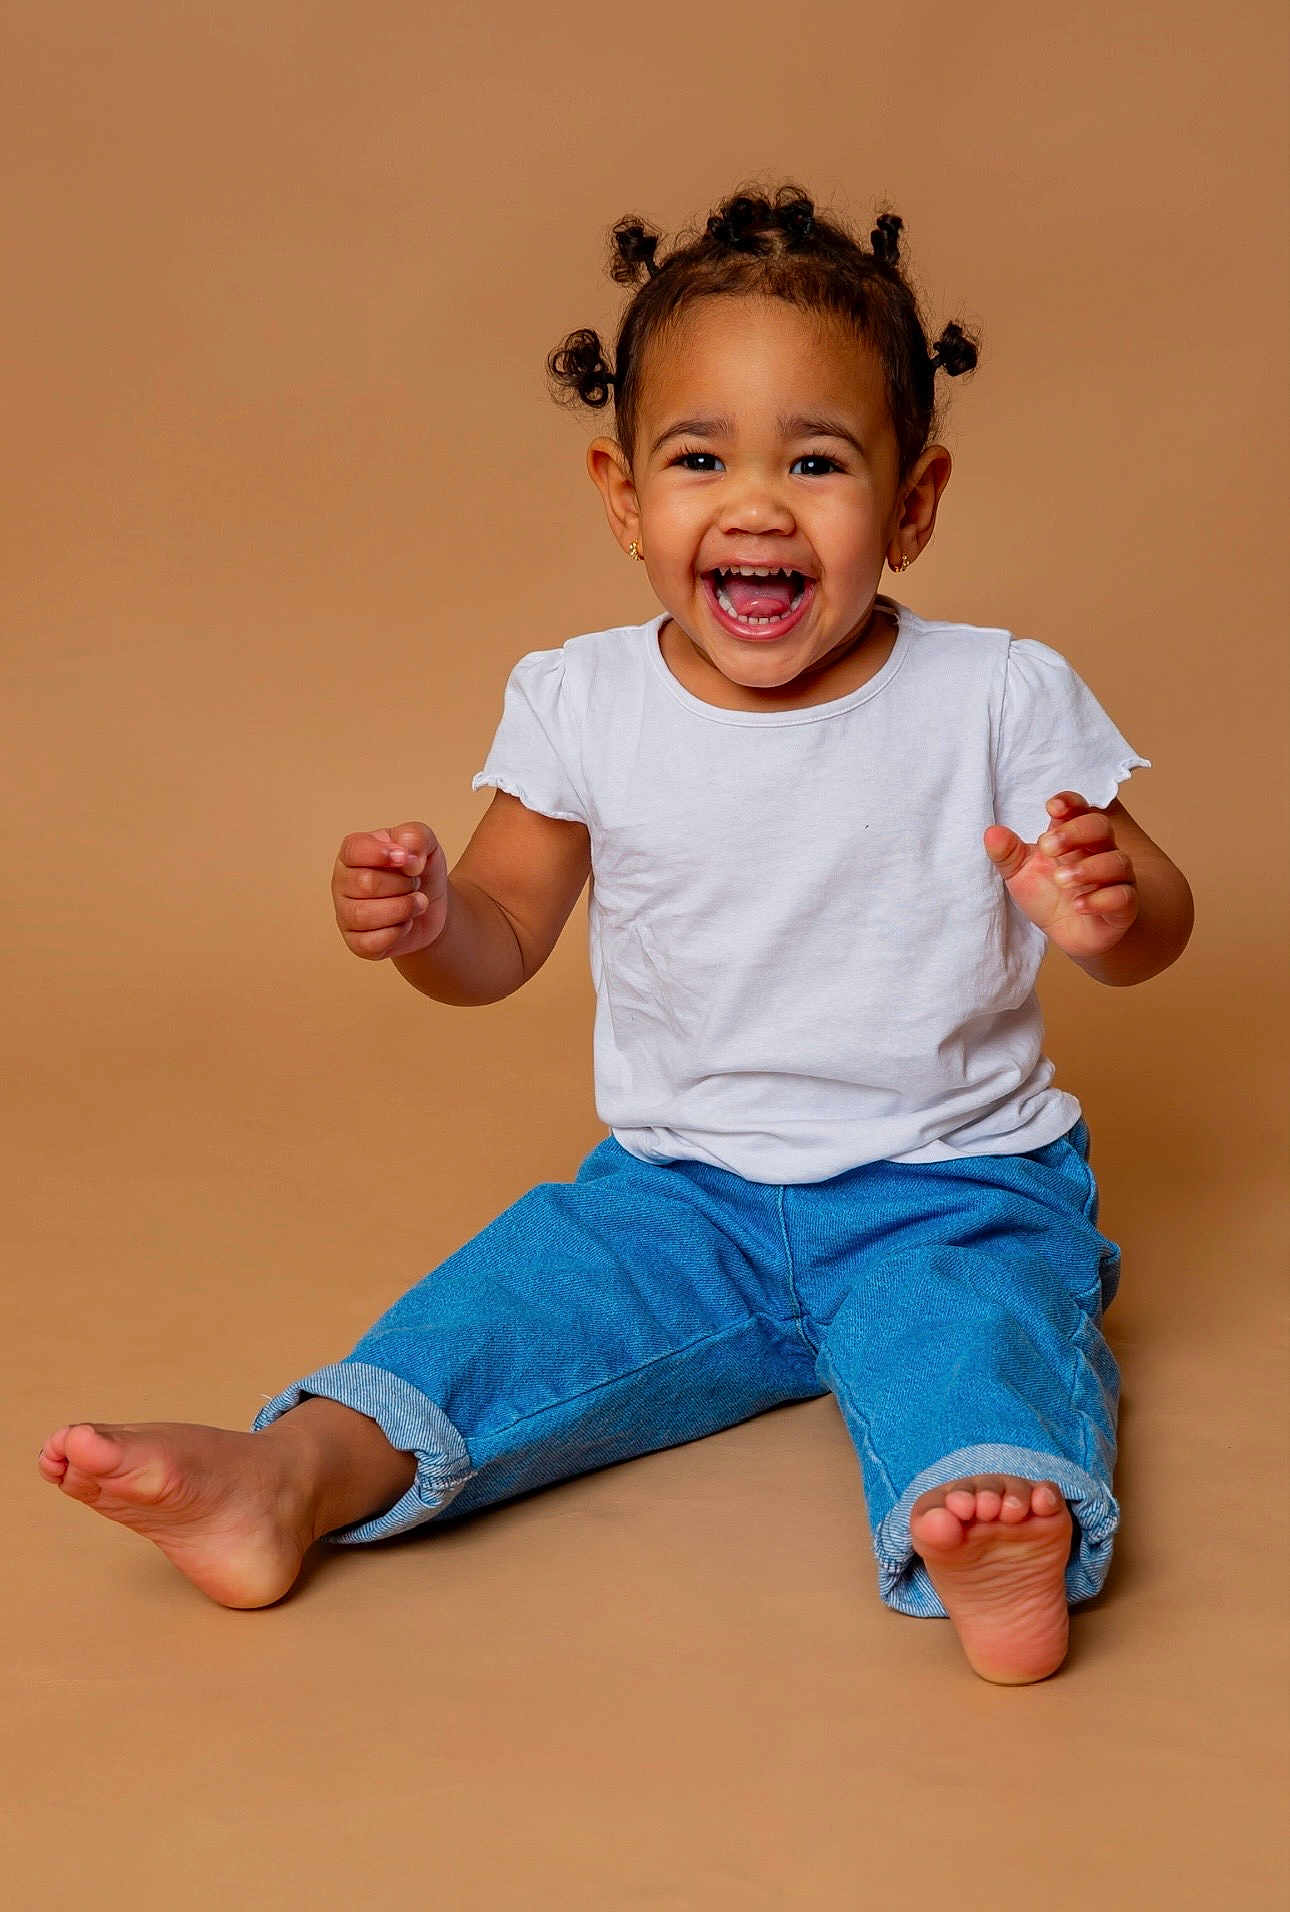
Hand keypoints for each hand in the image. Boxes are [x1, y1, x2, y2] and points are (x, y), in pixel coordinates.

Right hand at [333, 821, 449, 960]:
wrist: (433, 906)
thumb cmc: (420, 871)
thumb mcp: (426, 844)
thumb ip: (415, 837)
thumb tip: (407, 857)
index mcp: (353, 853)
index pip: (354, 850)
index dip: (383, 854)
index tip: (406, 859)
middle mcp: (342, 883)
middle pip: (366, 884)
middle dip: (403, 885)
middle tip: (415, 883)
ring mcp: (346, 914)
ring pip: (364, 916)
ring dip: (403, 909)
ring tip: (418, 902)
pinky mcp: (357, 943)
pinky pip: (371, 942)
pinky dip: (398, 933)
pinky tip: (405, 923)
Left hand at [983, 791, 1139, 960]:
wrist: (1067, 933)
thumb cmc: (1047, 895)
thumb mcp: (1019, 874)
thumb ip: (1007, 853)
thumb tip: (992, 832)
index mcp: (1073, 837)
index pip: (1080, 808)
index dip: (1070, 802)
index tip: (1052, 807)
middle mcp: (1099, 851)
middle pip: (1101, 827)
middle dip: (1075, 832)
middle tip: (1047, 847)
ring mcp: (1115, 878)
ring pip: (1116, 861)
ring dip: (1088, 868)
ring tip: (1060, 879)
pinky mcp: (1123, 906)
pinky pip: (1123, 897)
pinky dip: (1101, 900)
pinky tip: (1078, 906)